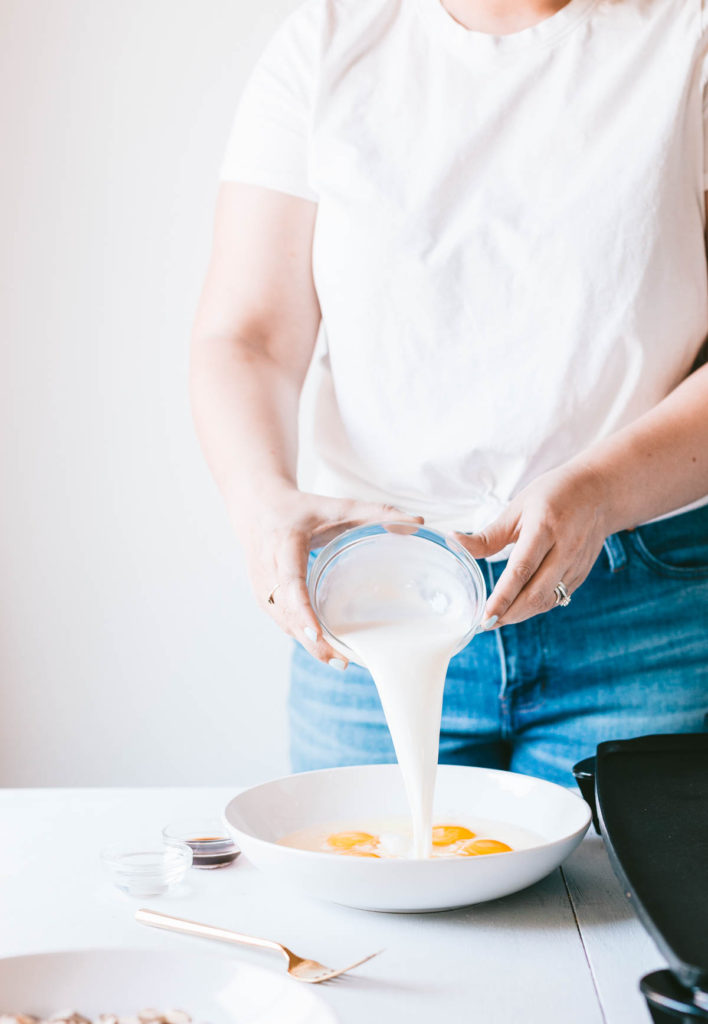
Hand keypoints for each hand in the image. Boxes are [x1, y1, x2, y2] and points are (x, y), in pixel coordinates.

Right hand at [237, 489, 423, 666]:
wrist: (257, 508)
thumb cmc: (301, 508)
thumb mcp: (337, 506)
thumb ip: (377, 513)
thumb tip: (419, 524)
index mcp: (284, 544)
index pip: (290, 582)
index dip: (303, 611)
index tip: (317, 634)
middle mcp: (267, 568)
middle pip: (287, 612)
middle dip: (312, 640)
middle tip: (341, 661)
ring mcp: (261, 586)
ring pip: (284, 622)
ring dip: (308, 644)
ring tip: (339, 661)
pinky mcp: (262, 597)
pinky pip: (282, 622)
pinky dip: (302, 637)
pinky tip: (325, 648)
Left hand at [455, 464, 610, 627]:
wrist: (599, 492)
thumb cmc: (552, 495)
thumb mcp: (517, 508)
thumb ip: (488, 535)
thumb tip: (453, 541)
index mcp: (544, 527)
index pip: (521, 570)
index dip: (503, 596)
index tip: (485, 615)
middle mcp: (564, 549)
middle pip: (536, 593)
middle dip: (509, 614)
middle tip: (485, 623)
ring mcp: (576, 564)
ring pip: (547, 600)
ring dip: (521, 614)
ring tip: (498, 618)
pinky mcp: (582, 573)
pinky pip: (557, 597)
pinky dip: (536, 606)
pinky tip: (519, 607)